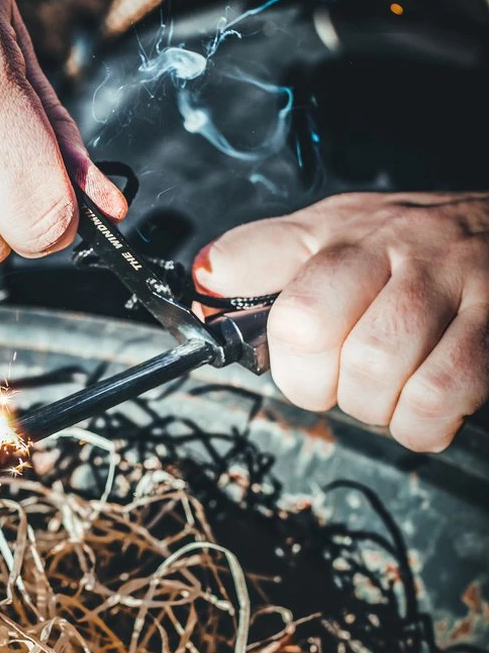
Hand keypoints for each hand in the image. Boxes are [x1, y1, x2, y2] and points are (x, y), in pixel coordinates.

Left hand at [194, 193, 488, 451]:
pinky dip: (421, 423)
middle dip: (315, 381)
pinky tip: (425, 407)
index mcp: (337, 231)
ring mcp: (449, 283)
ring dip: (372, 405)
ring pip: (373, 369)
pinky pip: (439, 394)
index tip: (294, 355)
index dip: (270, 344)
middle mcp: (391, 248)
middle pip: (308, 329)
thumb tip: (203, 286)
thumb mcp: (331, 229)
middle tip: (342, 379)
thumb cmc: (414, 241)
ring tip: (389, 389)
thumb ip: (262, 257)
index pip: (257, 276)